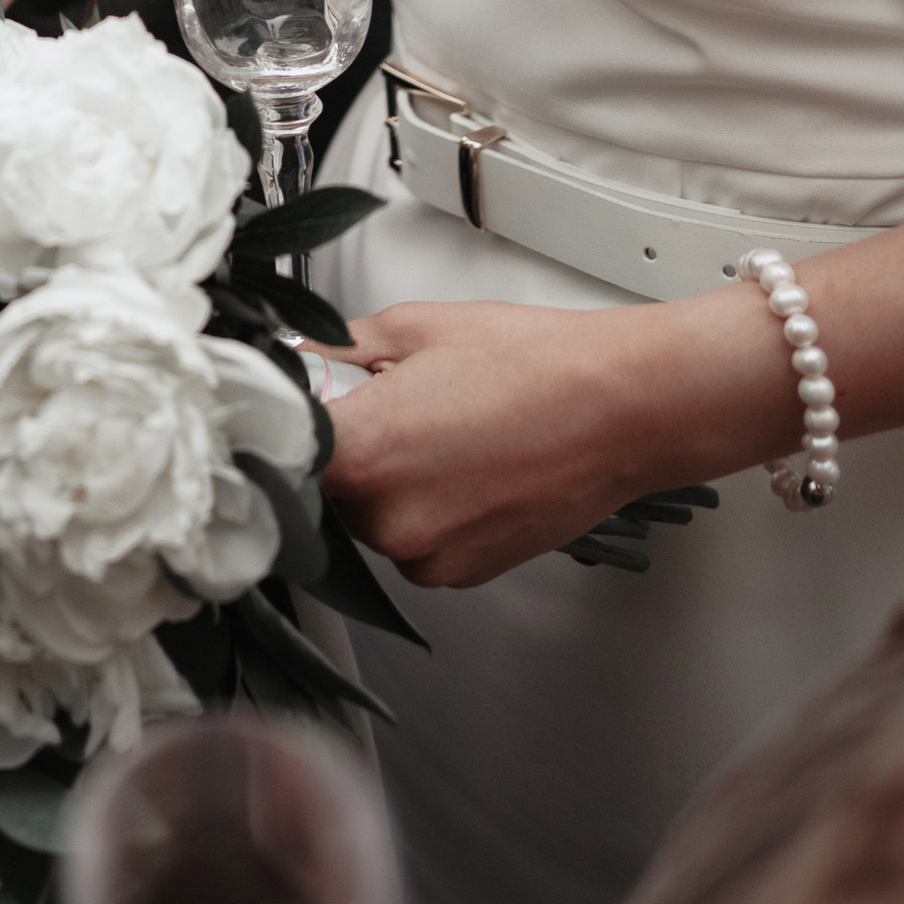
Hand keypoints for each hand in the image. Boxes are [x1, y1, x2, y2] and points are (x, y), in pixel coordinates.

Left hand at [323, 295, 665, 585]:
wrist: (619, 407)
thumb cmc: (535, 364)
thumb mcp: (415, 328)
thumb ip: (337, 348)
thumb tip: (300, 358)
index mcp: (366, 453)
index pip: (284, 448)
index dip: (292, 420)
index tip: (304, 403)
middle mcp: (390, 518)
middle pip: (327, 486)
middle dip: (349, 445)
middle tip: (392, 404)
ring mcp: (427, 554)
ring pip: (371, 517)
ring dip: (388, 480)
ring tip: (444, 432)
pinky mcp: (461, 574)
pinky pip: (415, 542)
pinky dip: (427, 509)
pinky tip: (466, 465)